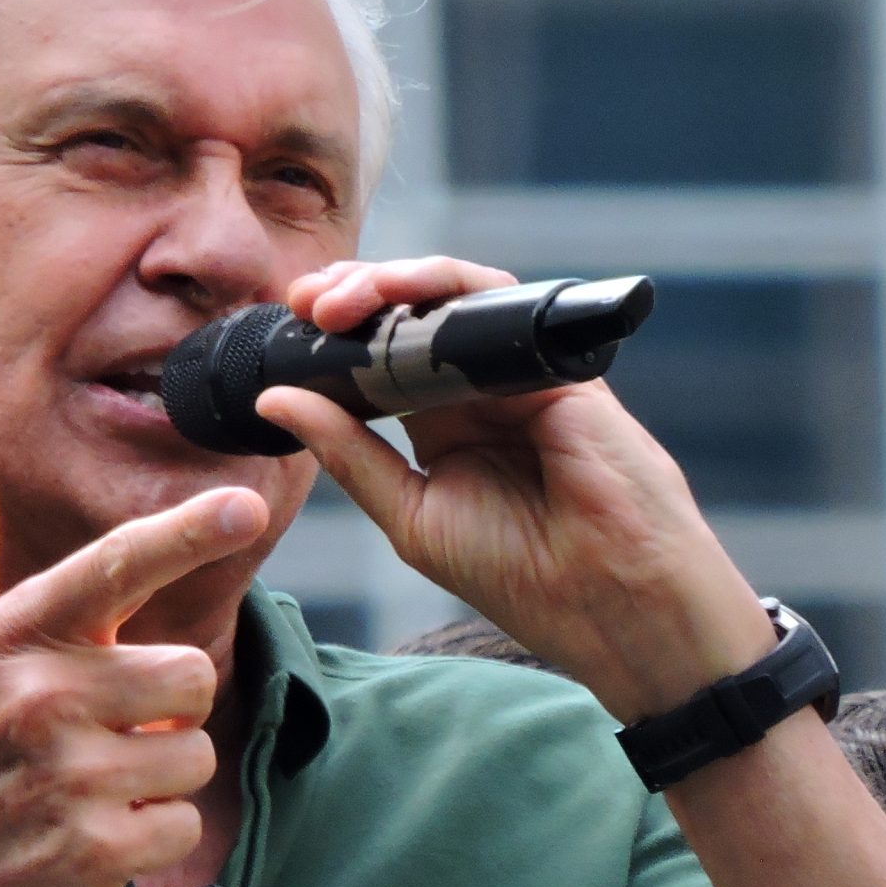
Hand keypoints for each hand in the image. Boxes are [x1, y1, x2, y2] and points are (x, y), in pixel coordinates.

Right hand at [0, 424, 267, 886]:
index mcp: (14, 635)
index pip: (114, 566)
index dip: (187, 531)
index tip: (246, 504)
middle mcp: (42, 696)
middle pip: (190, 672)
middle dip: (165, 706)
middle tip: (102, 728)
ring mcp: (70, 777)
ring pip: (193, 751)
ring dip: (156, 774)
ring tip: (87, 784)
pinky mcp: (93, 851)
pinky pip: (181, 821)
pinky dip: (149, 835)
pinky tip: (88, 835)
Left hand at [258, 256, 772, 718]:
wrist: (611, 601)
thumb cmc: (520, 573)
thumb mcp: (410, 514)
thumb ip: (348, 454)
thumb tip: (274, 400)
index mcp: (440, 424)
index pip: (376, 359)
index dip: (329, 340)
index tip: (283, 332)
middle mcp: (478, 387)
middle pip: (408, 315)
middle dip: (351, 296)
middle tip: (304, 303)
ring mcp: (519, 370)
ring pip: (451, 296)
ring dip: (391, 284)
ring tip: (340, 299)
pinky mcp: (557, 361)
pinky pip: (500, 302)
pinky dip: (447, 290)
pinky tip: (401, 299)